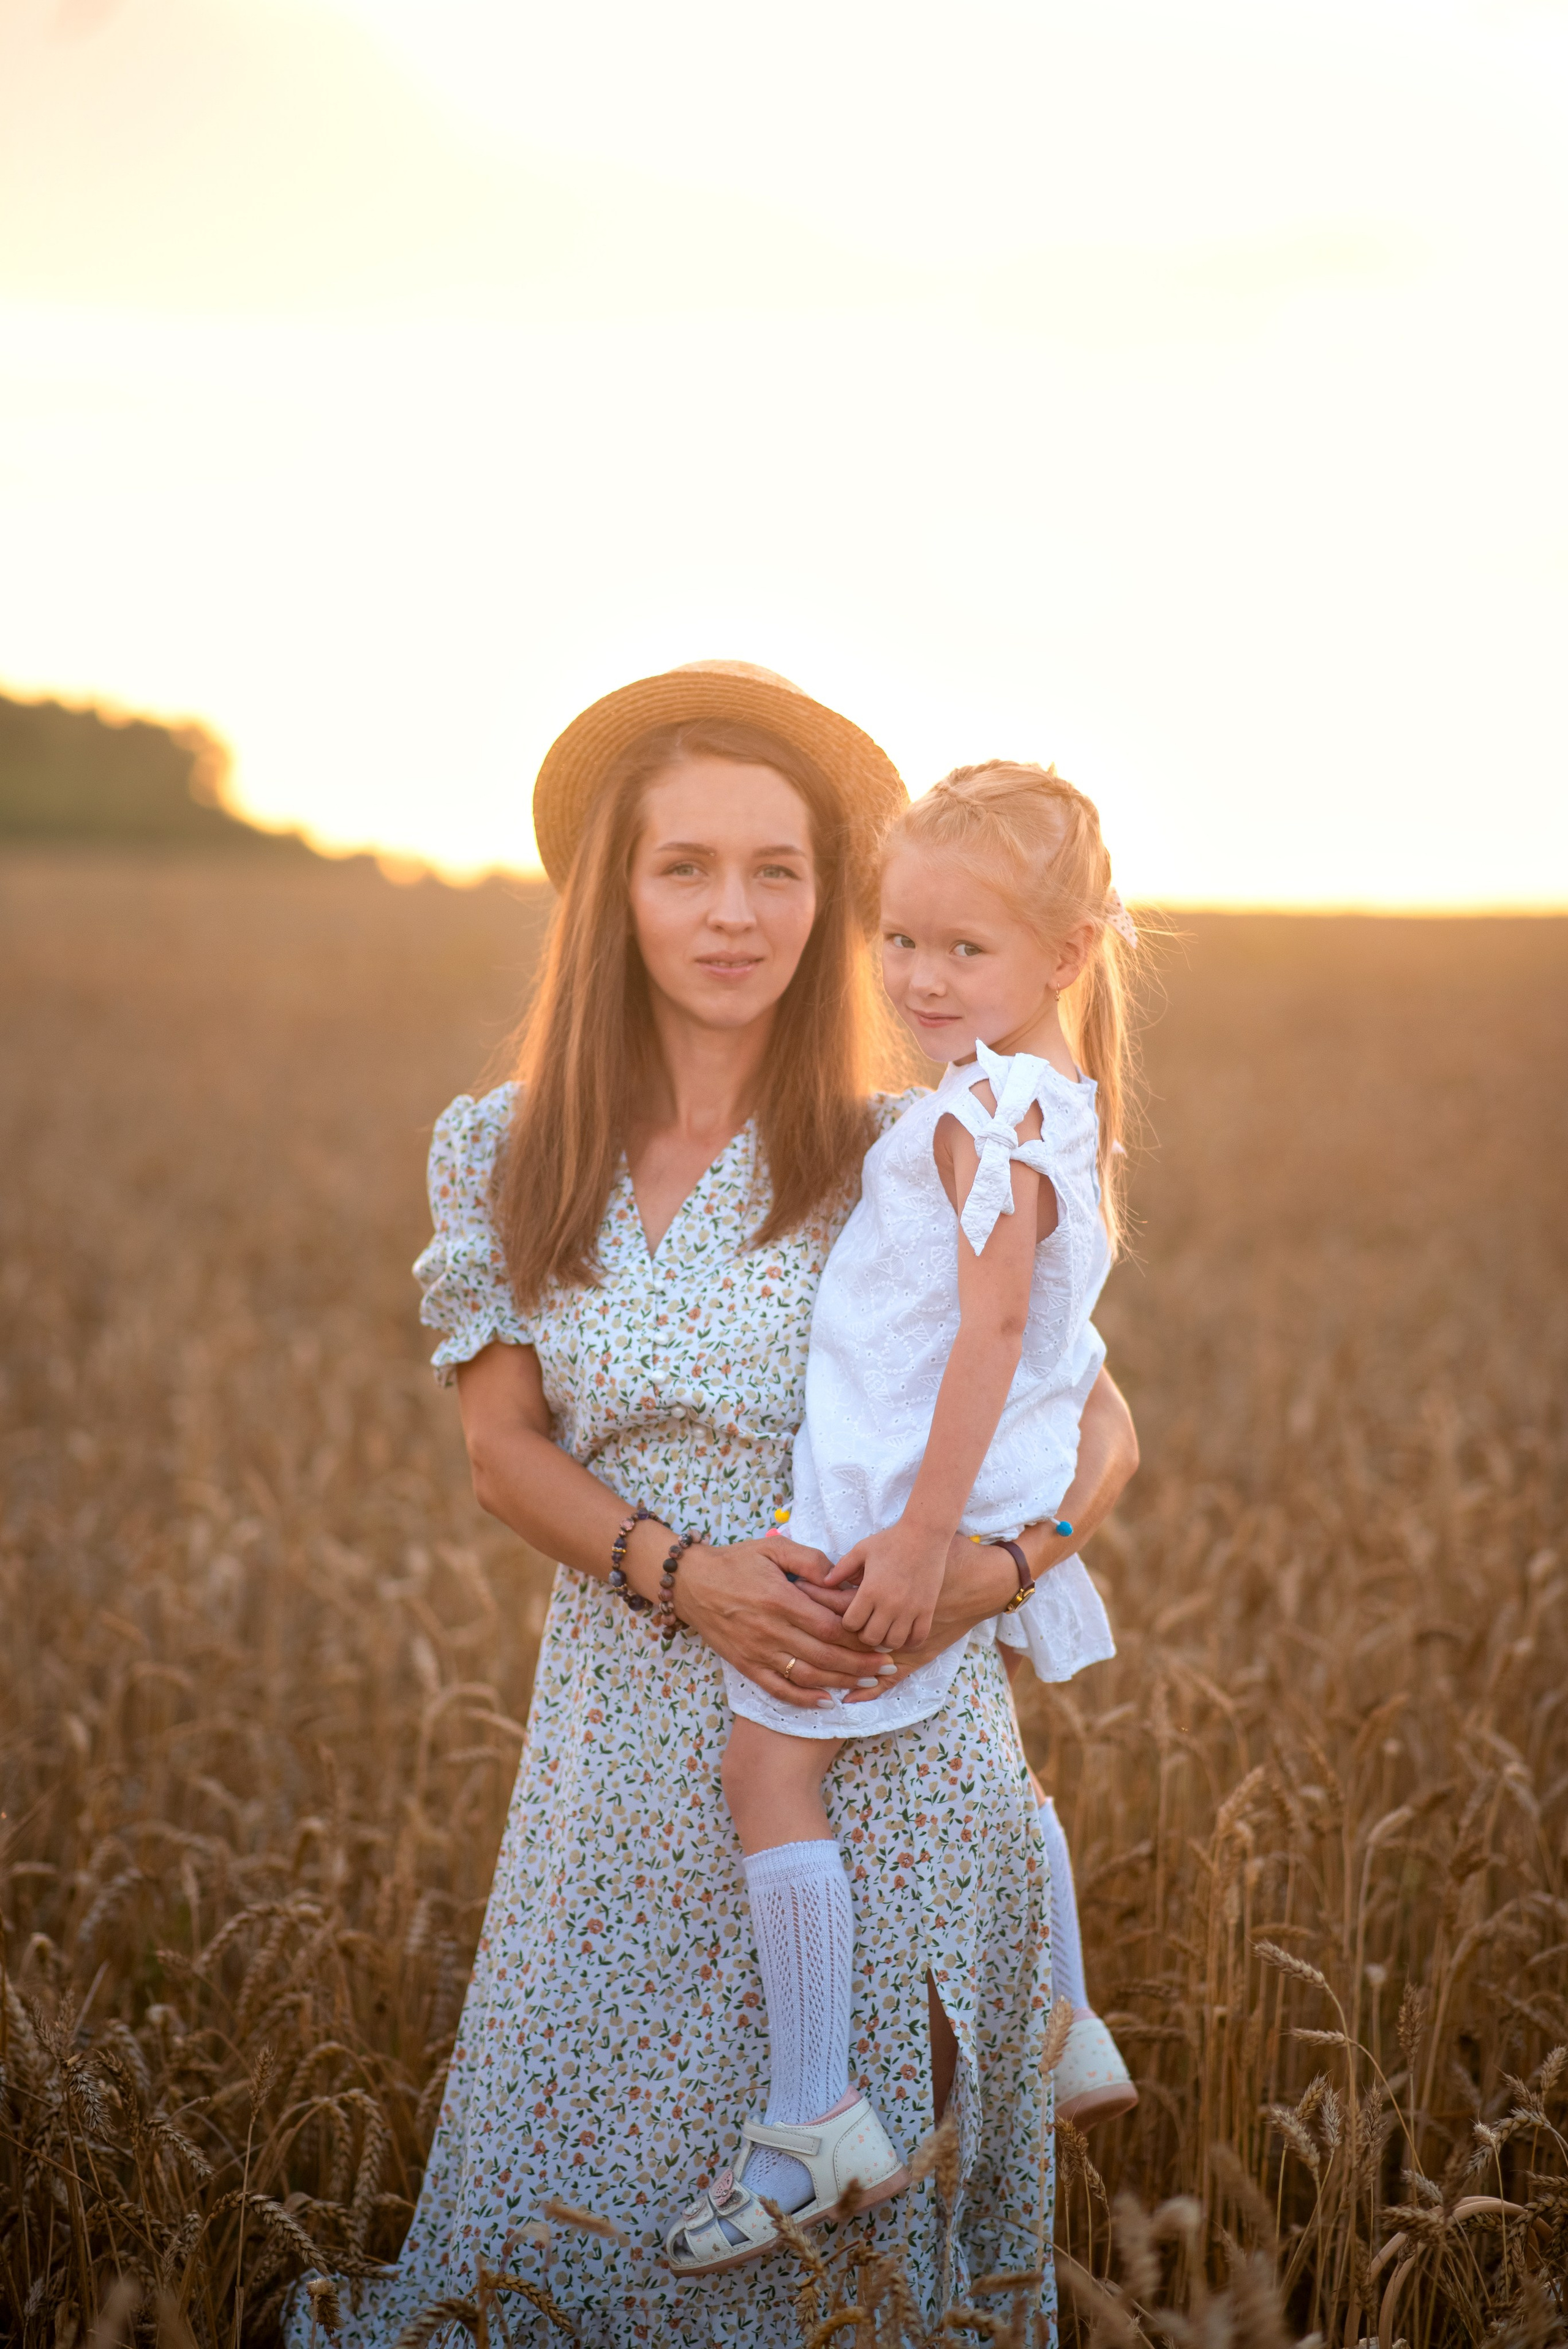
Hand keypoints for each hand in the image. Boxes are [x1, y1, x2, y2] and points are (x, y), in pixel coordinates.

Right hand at [675, 1536, 896, 1712]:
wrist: (691, 1583)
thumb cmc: (736, 1562)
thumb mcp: (772, 1549)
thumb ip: (808, 1560)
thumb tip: (839, 1576)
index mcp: (780, 1599)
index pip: (829, 1626)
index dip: (860, 1638)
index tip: (884, 1642)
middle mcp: (770, 1629)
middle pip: (824, 1656)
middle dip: (860, 1666)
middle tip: (889, 1669)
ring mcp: (756, 1650)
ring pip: (805, 1676)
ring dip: (839, 1683)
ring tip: (868, 1685)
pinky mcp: (745, 1665)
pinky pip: (777, 1688)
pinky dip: (803, 1699)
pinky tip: (826, 1702)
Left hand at [825, 1517, 948, 1651]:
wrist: (926, 1534)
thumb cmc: (891, 1540)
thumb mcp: (862, 1550)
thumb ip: (842, 1567)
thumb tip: (825, 1582)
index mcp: (870, 1590)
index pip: (850, 1624)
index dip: (848, 1623)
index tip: (853, 1615)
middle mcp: (889, 1604)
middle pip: (870, 1638)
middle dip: (864, 1634)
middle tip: (867, 1625)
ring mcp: (910, 1609)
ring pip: (893, 1642)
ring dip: (885, 1639)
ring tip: (884, 1629)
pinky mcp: (927, 1610)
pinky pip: (918, 1638)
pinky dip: (909, 1641)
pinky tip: (904, 1632)